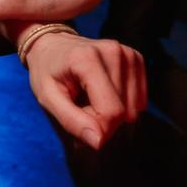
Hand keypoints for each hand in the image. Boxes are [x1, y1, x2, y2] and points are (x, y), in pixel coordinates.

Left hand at [21, 30, 146, 148]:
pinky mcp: (136, 58)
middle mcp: (113, 52)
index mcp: (87, 59)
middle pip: (124, 111)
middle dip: (103, 119)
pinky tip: (104, 91)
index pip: (111, 111)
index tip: (79, 118)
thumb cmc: (47, 73)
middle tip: (81, 105)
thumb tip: (99, 142)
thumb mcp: (47, 98)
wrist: (52, 45)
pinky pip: (140, 99)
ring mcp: (128, 54)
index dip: (97, 127)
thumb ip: (70, 120)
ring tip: (91, 97)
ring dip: (112, 111)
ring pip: (135, 108)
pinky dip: (123, 103)